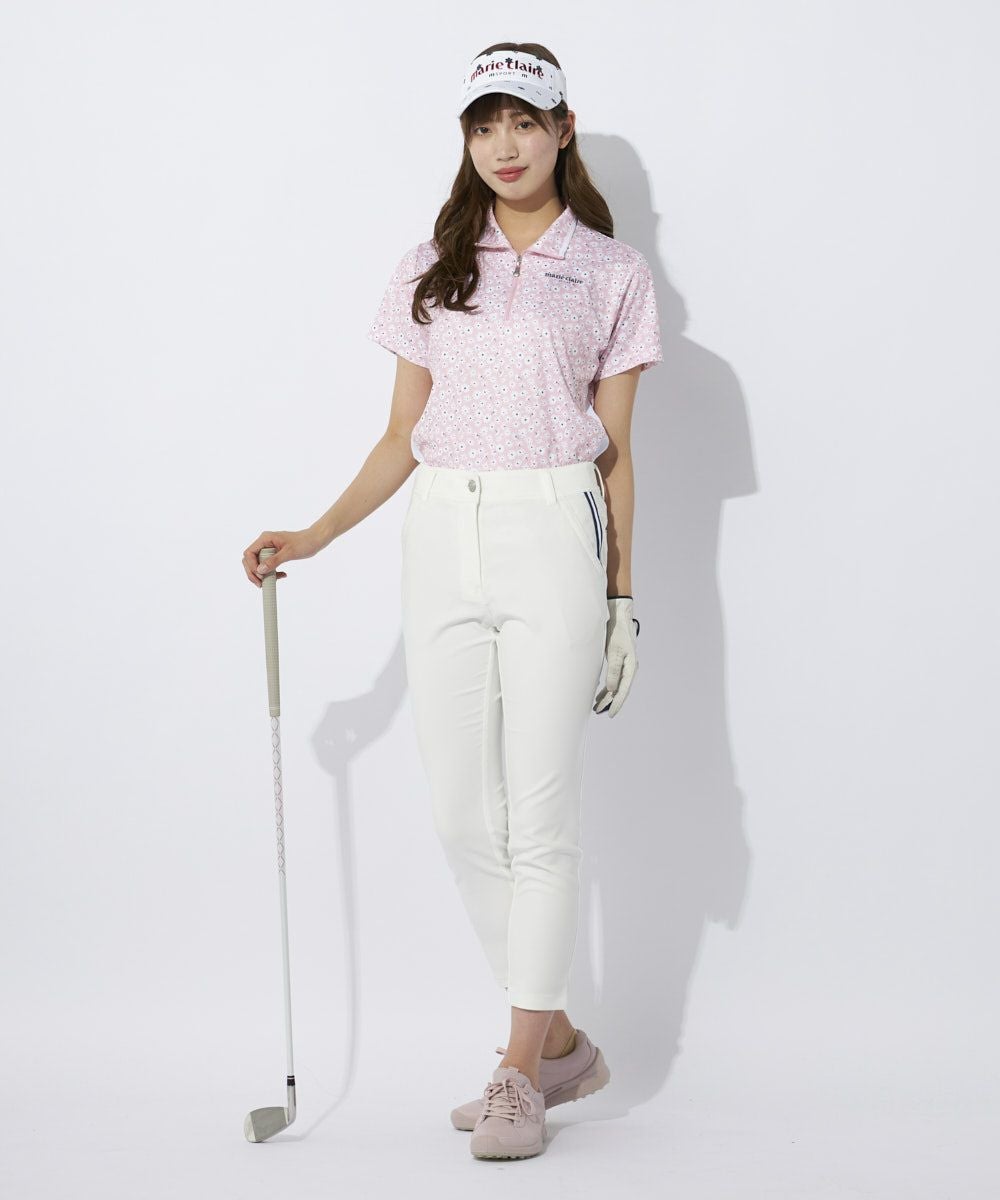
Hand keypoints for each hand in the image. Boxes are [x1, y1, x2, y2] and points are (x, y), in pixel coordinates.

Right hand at [242, 528, 321, 588]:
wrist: (315, 540)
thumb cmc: (304, 543)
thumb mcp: (289, 553)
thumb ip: (274, 561)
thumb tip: (260, 570)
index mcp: (265, 538)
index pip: (249, 553)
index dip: (251, 566)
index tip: (260, 576)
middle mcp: (264, 543)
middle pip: (250, 560)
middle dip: (254, 573)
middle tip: (261, 584)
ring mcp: (269, 548)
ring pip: (257, 564)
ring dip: (262, 574)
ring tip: (271, 582)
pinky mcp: (274, 554)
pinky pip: (267, 565)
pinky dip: (272, 572)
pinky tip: (283, 575)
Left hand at [593, 595, 639, 716]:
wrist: (618, 616)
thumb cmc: (617, 632)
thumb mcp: (614, 651)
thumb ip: (613, 670)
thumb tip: (612, 689)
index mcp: (631, 667)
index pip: (623, 690)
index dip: (616, 703)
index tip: (610, 714)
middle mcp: (629, 668)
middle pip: (619, 690)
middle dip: (609, 702)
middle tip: (598, 712)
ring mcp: (624, 664)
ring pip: (615, 685)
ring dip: (607, 696)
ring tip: (596, 706)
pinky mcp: (618, 660)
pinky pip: (613, 678)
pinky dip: (606, 687)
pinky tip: (600, 693)